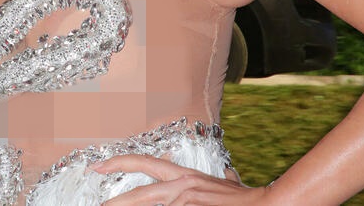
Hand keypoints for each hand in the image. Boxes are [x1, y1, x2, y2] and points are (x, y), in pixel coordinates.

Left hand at [93, 155, 270, 204]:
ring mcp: (186, 203)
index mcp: (184, 175)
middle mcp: (182, 187)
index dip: (118, 162)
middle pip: (141, 194)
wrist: (265, 205)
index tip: (98, 166)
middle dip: (117, 203)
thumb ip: (213, 181)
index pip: (144, 162)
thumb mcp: (223, 183)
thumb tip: (223, 177)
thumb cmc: (244, 199)